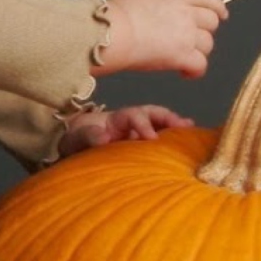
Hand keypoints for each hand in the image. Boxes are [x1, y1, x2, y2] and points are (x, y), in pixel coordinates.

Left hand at [60, 104, 194, 157]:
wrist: (70, 147)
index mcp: (114, 119)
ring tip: (190, 130)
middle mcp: (128, 122)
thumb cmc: (74, 141)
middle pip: (152, 114)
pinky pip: (157, 138)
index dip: (143, 124)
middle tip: (183, 126)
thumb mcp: (76, 138)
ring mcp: (134, 133)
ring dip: (174, 125)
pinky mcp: (137, 145)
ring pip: (158, 123)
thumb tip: (103, 137)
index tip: (151, 138)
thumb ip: (88, 137)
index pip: (133, 116)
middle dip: (168, 118)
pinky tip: (186, 140)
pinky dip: (171, 138)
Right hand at [96, 0, 227, 77]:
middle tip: (194, 40)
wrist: (115, 32)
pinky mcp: (182, 56)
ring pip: (207, 45)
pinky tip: (184, 73)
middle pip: (211, 22)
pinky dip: (194, 71)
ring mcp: (186, 36)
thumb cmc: (118, 12)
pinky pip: (200, 65)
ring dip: (199, 52)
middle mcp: (185, 14)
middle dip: (205, 31)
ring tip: (184, 58)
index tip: (222, 13)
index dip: (217, 5)